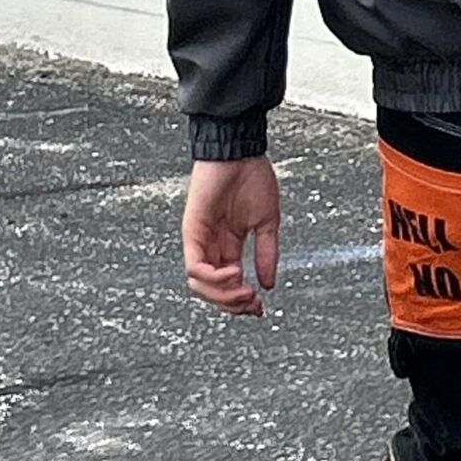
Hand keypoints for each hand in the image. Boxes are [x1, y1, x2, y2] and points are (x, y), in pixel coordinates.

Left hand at [182, 157, 280, 316]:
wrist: (240, 152)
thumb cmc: (252, 178)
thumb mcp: (267, 223)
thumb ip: (266, 253)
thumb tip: (269, 283)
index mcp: (228, 245)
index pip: (229, 284)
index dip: (242, 301)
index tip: (260, 307)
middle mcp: (210, 246)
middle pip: (212, 291)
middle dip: (233, 304)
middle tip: (252, 303)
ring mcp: (199, 240)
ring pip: (199, 284)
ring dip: (223, 295)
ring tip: (244, 290)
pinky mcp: (192, 231)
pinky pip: (195, 265)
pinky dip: (214, 277)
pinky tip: (234, 273)